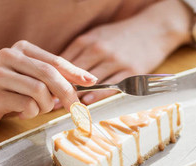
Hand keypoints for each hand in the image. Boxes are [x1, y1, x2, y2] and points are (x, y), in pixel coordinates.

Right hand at [0, 40, 96, 131]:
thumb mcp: (29, 80)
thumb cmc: (5, 93)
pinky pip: (27, 106)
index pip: (55, 61)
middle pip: (50, 75)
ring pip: (40, 92)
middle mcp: (9, 56)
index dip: (76, 73)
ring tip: (35, 109)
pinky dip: (30, 114)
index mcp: (21, 49)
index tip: (92, 82)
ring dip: (45, 107)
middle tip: (76, 110)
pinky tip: (20, 113)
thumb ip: (52, 79)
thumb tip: (86, 81)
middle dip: (68, 95)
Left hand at [60, 0, 190, 104]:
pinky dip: (98, 95)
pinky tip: (87, 102)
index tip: (42, 88)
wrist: (154, 28)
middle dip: (60, 89)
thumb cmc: (122, 35)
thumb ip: (79, 51)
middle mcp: (100, 50)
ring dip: (76, 95)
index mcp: (88, 40)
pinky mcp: (131, 71)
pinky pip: (111, 86)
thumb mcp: (97, 36)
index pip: (64, 60)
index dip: (52, 76)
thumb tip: (58, 69)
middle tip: (48, 102)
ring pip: (91, 82)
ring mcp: (116, 61)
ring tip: (63, 106)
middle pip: (74, 73)